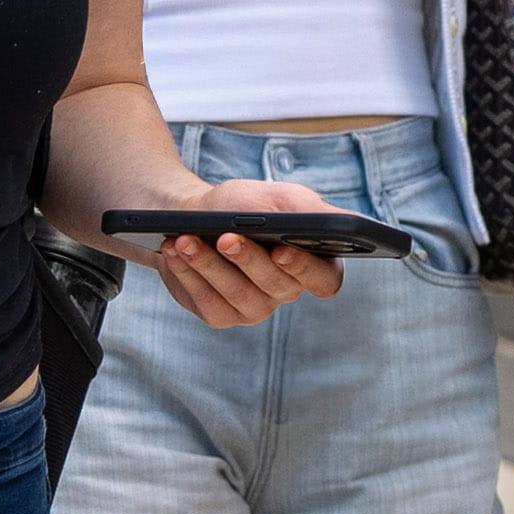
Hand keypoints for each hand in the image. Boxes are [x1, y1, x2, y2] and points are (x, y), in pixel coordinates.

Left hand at [136, 176, 347, 328]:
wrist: (191, 216)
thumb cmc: (241, 205)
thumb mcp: (276, 197)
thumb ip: (307, 208)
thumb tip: (337, 221)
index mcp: (312, 263)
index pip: (326, 280)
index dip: (305, 269)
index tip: (282, 250)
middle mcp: (287, 291)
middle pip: (275, 284)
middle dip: (247, 258)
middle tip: (226, 236)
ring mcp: (254, 308)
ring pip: (238, 294)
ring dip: (209, 264)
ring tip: (186, 239)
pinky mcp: (221, 315)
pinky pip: (208, 302)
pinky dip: (189, 274)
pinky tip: (176, 251)